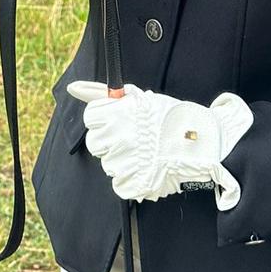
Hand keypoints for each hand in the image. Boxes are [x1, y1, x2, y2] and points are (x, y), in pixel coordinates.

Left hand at [66, 80, 253, 207]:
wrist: (198, 143)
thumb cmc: (167, 117)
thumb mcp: (135, 98)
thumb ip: (100, 93)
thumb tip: (72, 88)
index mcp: (115, 114)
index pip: (91, 118)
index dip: (106, 118)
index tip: (120, 119)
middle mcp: (115, 138)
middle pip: (95, 142)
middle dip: (110, 139)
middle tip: (133, 137)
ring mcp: (122, 163)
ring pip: (107, 163)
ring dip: (122, 159)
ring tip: (145, 151)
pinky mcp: (131, 184)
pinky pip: (118, 183)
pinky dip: (130, 178)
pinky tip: (146, 167)